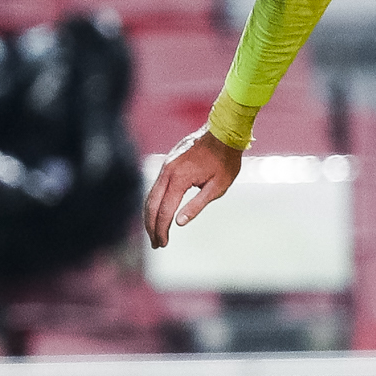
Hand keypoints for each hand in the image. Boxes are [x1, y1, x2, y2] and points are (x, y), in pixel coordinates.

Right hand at [143, 126, 243, 248]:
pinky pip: (156, 186)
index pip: (165, 210)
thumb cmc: (225, 160)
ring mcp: (165, 165)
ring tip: (154, 232)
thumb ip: (197, 205)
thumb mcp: (218, 187)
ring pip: (151, 195)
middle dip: (151, 226)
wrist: (223, 132)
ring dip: (150, 215)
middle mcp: (167, 171)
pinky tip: (157, 212)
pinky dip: (154, 202)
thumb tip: (179, 222)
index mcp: (179, 178)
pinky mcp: (168, 163)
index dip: (162, 229)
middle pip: (151, 204)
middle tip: (156, 244)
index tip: (163, 244)